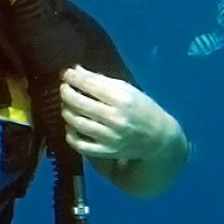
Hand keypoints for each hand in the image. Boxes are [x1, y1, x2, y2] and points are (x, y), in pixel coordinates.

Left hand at [60, 68, 182, 165]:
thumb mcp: (128, 90)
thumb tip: (76, 70)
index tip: (66, 73)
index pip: (90, 84)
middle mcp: (115, 118)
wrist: (158, 139)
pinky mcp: (106, 152)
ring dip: (66, 111)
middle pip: (79, 103)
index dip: (73, 77)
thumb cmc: (143, 109)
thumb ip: (101, 80)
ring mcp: (110, 137)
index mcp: (123, 99)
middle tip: (64, 88)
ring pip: (76, 122)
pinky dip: (70, 134)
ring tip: (67, 105)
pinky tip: (71, 126)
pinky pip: (79, 144)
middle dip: (66, 92)